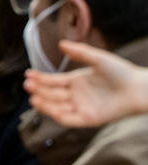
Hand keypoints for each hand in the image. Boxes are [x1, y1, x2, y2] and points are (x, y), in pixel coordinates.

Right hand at [24, 39, 147, 127]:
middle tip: (27, 85)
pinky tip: (50, 109)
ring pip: (58, 107)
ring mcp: (82, 107)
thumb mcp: (98, 59)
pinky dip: (59, 116)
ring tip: (33, 97)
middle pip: (52, 94)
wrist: (138, 89)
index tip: (28, 74)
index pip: (53, 81)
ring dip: (44, 104)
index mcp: (76, 81)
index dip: (40, 79)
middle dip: (39, 90)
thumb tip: (61, 44)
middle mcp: (76, 95)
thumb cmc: (121, 72)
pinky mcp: (90, 119)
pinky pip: (70, 120)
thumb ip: (80, 52)